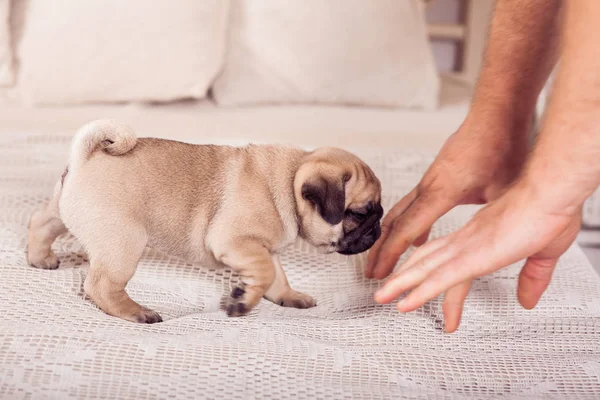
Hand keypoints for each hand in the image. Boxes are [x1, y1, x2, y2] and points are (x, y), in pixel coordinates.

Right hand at [365, 118, 528, 278]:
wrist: (497, 114)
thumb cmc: (502, 146)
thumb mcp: (504, 191)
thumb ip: (494, 221)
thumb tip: (501, 246)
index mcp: (441, 192)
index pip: (407, 230)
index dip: (391, 254)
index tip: (381, 272)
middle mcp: (428, 186)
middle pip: (393, 223)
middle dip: (379, 250)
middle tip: (371, 271)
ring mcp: (429, 180)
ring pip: (399, 213)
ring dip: (389, 237)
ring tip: (383, 257)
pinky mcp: (435, 177)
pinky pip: (412, 205)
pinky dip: (406, 225)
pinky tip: (416, 238)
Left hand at [374, 182, 581, 332]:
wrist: (553, 191)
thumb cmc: (551, 211)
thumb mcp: (542, 252)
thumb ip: (531, 277)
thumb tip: (526, 301)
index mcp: (477, 236)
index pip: (447, 259)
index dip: (433, 276)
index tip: (425, 290)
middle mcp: (465, 240)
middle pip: (427, 261)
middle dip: (406, 278)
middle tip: (389, 293)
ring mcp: (465, 247)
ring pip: (424, 268)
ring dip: (401, 284)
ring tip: (380, 297)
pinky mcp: (471, 256)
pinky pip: (438, 279)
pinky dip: (420, 293)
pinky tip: (403, 304)